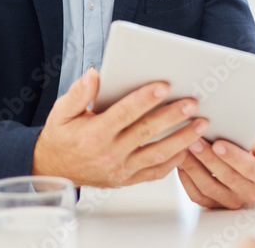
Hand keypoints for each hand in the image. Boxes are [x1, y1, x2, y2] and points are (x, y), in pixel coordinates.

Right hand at [31, 67, 208, 187]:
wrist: (53, 170)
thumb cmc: (61, 138)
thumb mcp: (62, 113)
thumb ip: (78, 93)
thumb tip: (94, 74)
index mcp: (95, 134)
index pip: (124, 114)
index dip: (144, 99)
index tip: (164, 86)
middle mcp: (110, 153)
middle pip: (147, 132)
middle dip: (172, 116)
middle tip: (192, 103)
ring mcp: (121, 169)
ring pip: (158, 154)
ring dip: (182, 139)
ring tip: (201, 124)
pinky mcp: (128, 179)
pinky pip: (155, 171)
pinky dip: (175, 161)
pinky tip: (189, 147)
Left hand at [176, 128, 254, 208]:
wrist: (248, 162)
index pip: (250, 168)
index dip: (233, 157)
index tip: (218, 144)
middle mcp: (250, 192)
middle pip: (227, 178)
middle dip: (209, 159)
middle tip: (195, 141)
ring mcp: (231, 201)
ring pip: (209, 187)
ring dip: (194, 168)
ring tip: (185, 149)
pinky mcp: (214, 204)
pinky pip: (198, 196)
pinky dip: (187, 180)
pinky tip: (181, 162)